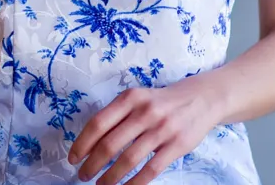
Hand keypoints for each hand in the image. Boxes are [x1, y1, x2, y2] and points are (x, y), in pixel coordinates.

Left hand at [66, 81, 217, 184]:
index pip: (98, 123)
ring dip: (110, 177)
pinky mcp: (177, 145)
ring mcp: (162, 129)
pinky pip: (151, 170)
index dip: (82, 143)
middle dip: (92, 164)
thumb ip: (117, 115)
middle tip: (83, 175)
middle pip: (110, 144)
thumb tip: (90, 143)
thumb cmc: (161, 102)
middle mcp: (144, 112)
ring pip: (129, 159)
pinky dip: (134, 183)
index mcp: (130, 98)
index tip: (73, 158)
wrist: (201, 99)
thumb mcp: (138, 98)